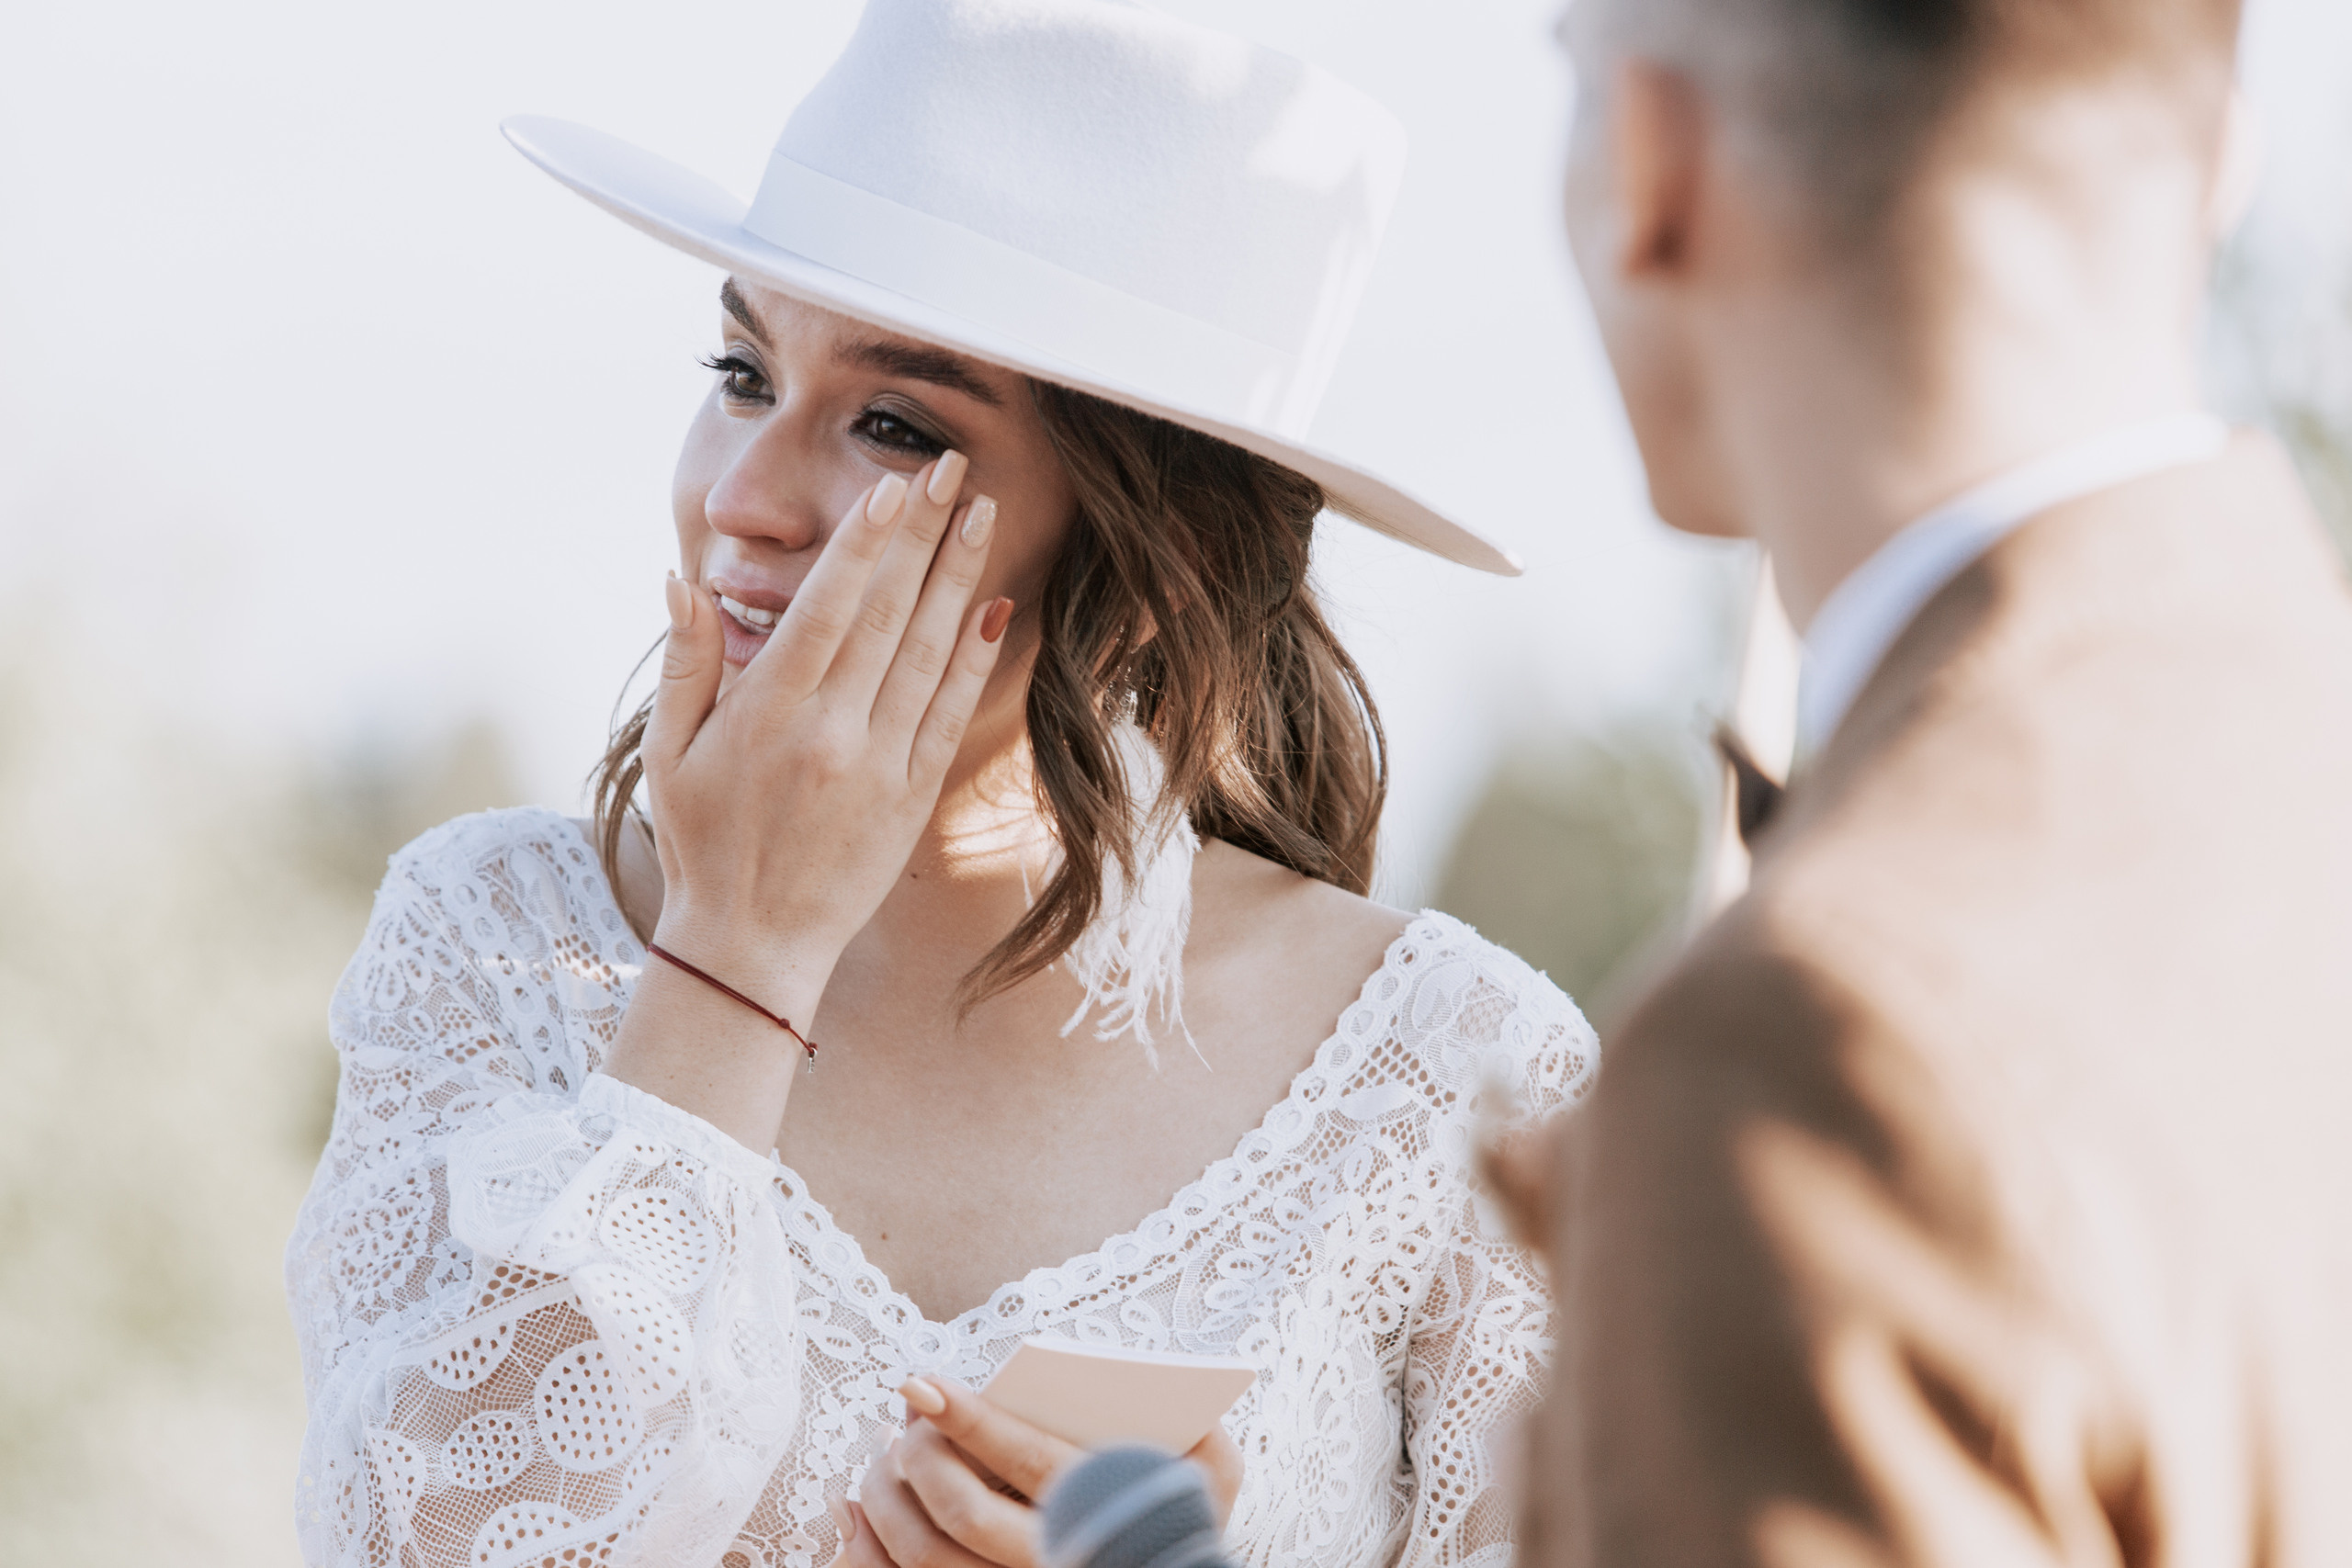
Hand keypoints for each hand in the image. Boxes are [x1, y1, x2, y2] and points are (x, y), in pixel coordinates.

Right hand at [644, 452, 1011, 1002]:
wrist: (752, 943)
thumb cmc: (703, 840)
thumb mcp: (671, 752)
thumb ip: (687, 663)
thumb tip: (680, 579)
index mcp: (769, 715)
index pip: (828, 608)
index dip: (866, 543)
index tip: (895, 485)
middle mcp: (831, 734)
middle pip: (887, 614)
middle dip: (924, 534)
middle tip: (954, 467)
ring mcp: (879, 766)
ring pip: (927, 653)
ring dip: (959, 577)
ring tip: (983, 512)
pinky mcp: (911, 796)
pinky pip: (948, 713)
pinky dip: (972, 657)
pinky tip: (994, 604)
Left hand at [834, 1376, 1244, 1567]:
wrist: (1159, 1566)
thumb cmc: (1185, 1508)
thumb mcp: (1211, 1464)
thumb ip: (1188, 1415)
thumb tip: (1134, 1377)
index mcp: (1109, 1511)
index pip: (1030, 1460)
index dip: (973, 1420)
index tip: (920, 1383)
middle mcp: (1062, 1561)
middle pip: (964, 1515)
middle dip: (919, 1457)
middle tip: (908, 1411)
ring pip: (926, 1558)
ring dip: (888, 1498)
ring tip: (889, 1453)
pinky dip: (869, 1551)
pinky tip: (859, 1510)